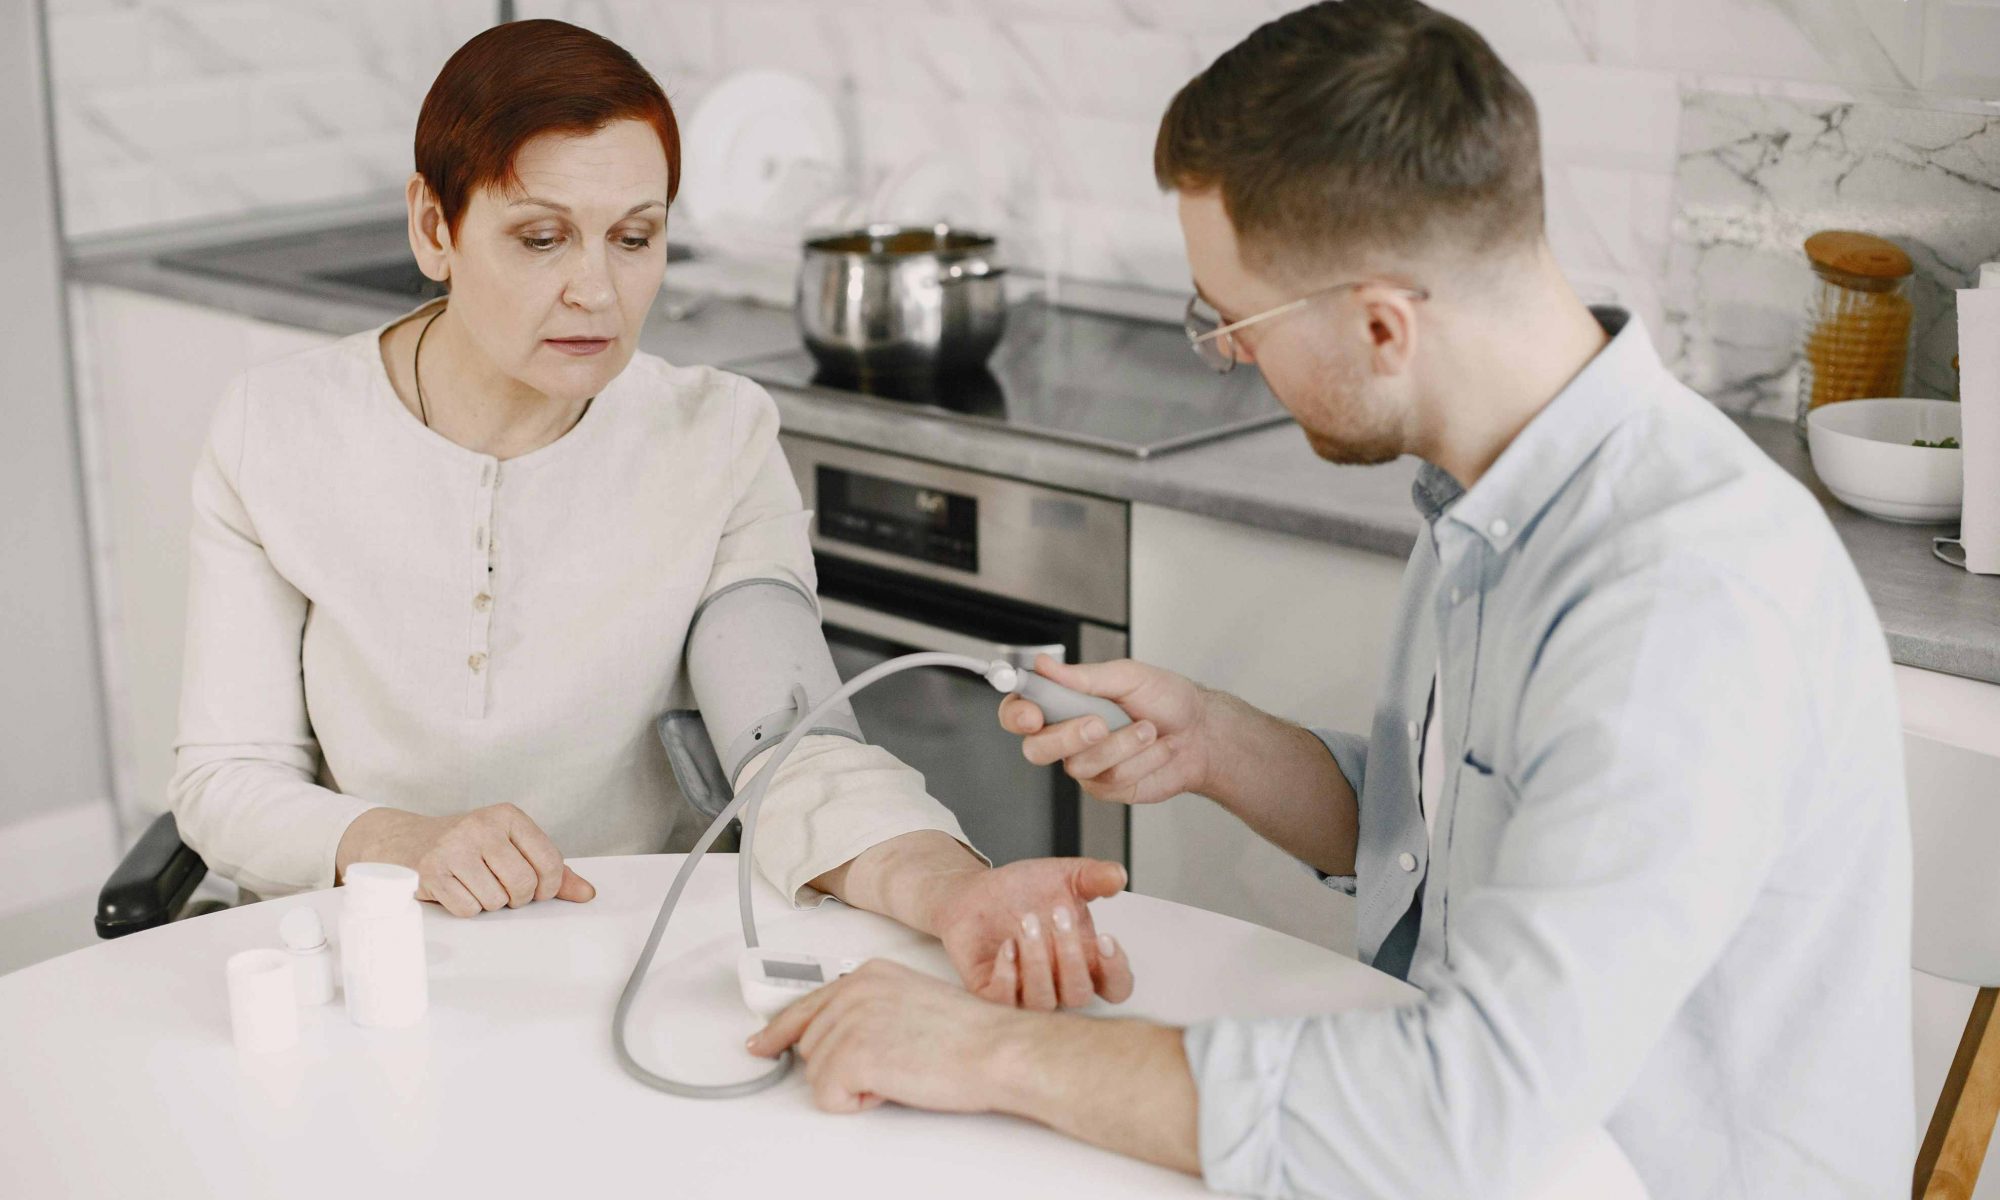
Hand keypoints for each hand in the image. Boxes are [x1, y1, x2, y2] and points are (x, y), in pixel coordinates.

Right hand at [334, 803, 594, 916]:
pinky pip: (468, 910)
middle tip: (500, 890)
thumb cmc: (468, 847)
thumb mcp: (511, 846)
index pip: (550, 863)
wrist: (404, 841)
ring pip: (495, 901)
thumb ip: (552, 869)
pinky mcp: (430, 871)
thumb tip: (587, 893)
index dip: (548, 888)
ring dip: (488, 903)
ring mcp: (453, 847)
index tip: (536, 890)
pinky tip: (455, 891)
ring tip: (473, 885)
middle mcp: (481, 826)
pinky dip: (465, 909)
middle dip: (516, 898)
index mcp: (507, 815)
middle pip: (523, 885)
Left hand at [747, 959, 1030, 1113]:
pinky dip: (856, 1102)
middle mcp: (854, 991)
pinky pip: (827, 1096)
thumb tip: (844, 1036)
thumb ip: (871, 1009)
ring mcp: (850, 1021)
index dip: (780, 1030)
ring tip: (899, 1071)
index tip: (762, 1043)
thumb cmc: (971, 1034)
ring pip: (816, 1073)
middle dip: (841, 1066)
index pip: (807, 1004)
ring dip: (854, 1085)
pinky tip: (891, 1086)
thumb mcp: (912, 1001)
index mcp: (869, 975)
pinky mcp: (852, 1055)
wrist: (997, 1049)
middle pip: (810, 1045)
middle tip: (889, 1067)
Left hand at [929, 857, 1133, 1009]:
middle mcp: (1058, 983)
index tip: (1106, 938)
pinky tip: (1007, 946)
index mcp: (1085, 960)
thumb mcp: (1064, 876)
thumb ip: (1094, 877)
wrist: (977, 891)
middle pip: (1079, 994)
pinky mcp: (991, 993)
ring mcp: (1025, 992)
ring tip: (1027, 922)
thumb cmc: (1024, 891)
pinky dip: (1007, 974)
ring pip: (1043, 1001)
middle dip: (1071, 955)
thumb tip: (1118, 877)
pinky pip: (1004, 1002)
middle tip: (1058, 914)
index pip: (1116, 986)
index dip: (1116, 971)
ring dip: (1038, 962)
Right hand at [998, 655, 1216, 806]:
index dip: (1017, 715)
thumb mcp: (1128, 676)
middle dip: (1068, 737)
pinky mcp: (1107, 787)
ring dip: (1122, 744)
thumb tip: (1045, 664)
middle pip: (1036, 749)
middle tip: (1099, 723)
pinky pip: (1111, 779)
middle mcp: (1067, 736)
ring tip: (1149, 729)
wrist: (1201, 733)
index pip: (1019, 711)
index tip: (1033, 714)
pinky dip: (1140, 760)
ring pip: (1080, 765)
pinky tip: (1156, 749)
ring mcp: (1086, 764)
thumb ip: (1083, 677)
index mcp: (1064, 702)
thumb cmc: (1167, 700)